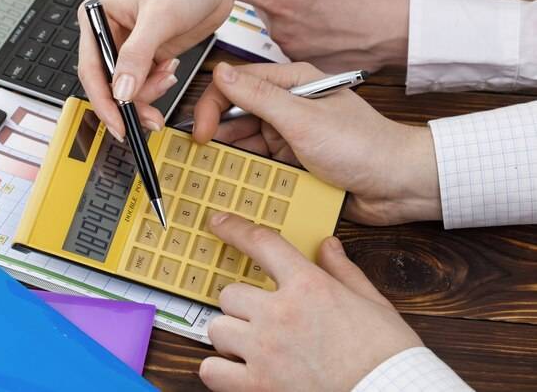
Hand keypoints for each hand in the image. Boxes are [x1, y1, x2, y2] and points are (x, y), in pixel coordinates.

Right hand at [78, 0, 257, 140]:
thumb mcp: (159, 18)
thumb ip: (136, 56)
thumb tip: (121, 90)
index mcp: (97, 16)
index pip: (91, 68)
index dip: (103, 100)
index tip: (117, 123)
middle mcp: (108, 33)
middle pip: (107, 84)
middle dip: (129, 102)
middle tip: (149, 118)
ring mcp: (128, 47)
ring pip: (127, 89)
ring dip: (148, 93)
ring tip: (167, 78)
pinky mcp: (147, 56)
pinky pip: (144, 85)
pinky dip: (157, 86)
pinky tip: (170, 69)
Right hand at [193, 62, 440, 225]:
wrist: (399, 185)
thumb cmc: (363, 146)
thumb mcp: (303, 118)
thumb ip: (259, 96)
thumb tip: (221, 72)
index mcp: (292, 83)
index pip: (237, 84)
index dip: (213, 106)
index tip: (201, 134)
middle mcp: (289, 106)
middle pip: (238, 115)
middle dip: (217, 133)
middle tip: (201, 156)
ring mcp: (292, 135)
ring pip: (247, 142)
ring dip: (232, 155)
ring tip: (215, 172)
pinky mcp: (296, 161)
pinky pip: (263, 164)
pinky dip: (250, 172)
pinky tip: (239, 183)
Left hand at [200, 215, 423, 391]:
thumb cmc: (387, 355)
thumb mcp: (372, 302)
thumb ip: (342, 271)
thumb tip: (328, 245)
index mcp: (309, 286)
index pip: (262, 244)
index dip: (234, 229)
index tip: (218, 222)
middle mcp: (280, 314)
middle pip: (229, 293)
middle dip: (241, 304)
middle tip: (259, 317)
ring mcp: (265, 351)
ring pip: (216, 328)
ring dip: (230, 335)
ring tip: (250, 346)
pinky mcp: (259, 386)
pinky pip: (212, 370)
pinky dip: (219, 371)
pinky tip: (238, 371)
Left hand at [244, 0, 409, 73]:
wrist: (394, 29)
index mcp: (279, 1)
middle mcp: (279, 30)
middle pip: (264, 11)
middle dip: (279, 1)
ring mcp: (291, 51)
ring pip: (280, 30)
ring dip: (294, 21)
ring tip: (323, 14)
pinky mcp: (304, 65)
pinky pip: (296, 47)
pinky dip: (306, 39)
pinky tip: (328, 30)